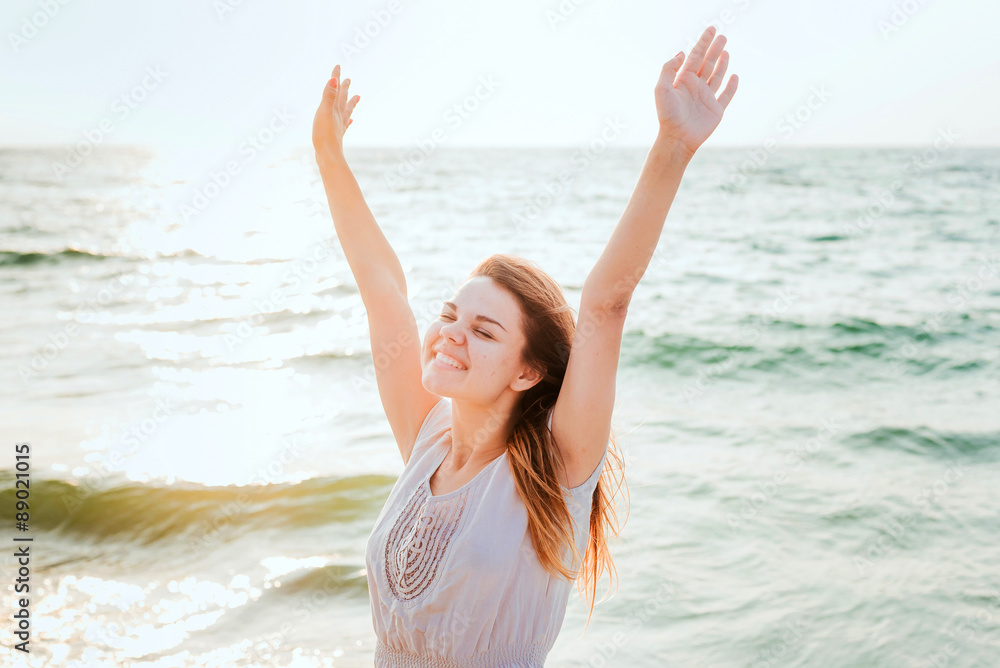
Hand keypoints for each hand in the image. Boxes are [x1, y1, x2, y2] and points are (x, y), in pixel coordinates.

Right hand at [313, 64, 360, 156]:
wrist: (328, 156)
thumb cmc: (324, 135)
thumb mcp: (324, 112)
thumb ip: (329, 96)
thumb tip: (335, 79)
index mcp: (335, 109)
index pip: (336, 89)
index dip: (336, 78)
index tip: (338, 66)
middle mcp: (339, 116)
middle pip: (343, 99)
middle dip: (345, 88)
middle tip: (349, 80)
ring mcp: (339, 126)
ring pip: (346, 111)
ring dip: (350, 103)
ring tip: (357, 97)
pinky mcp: (337, 136)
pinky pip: (345, 125)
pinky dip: (348, 120)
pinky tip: (350, 121)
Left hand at [654, 26, 737, 158]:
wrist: (677, 138)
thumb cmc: (667, 115)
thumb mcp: (661, 89)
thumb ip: (668, 69)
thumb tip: (682, 53)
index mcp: (683, 81)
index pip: (695, 56)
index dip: (703, 42)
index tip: (711, 30)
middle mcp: (695, 87)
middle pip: (707, 63)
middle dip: (714, 49)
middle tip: (722, 36)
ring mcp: (706, 98)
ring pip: (716, 76)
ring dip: (722, 63)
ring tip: (726, 51)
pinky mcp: (716, 110)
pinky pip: (726, 95)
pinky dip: (731, 86)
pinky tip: (734, 76)